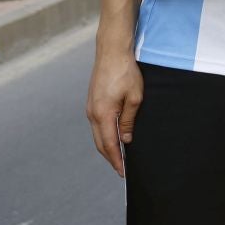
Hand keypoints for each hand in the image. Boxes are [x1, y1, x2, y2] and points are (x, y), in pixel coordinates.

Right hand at [85, 45, 142, 176]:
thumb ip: (129, 121)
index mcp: (103, 114)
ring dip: (107, 147)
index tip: (123, 173)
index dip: (116, 160)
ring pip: (97, 135)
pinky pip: (97, 125)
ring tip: (119, 157)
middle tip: (122, 170)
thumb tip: (126, 140)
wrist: (112, 51)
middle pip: (100, 143)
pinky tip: (114, 138)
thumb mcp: (134, 98)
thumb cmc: (126, 72)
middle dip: (111, 158)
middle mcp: (93, 113)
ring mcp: (90, 108)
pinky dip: (104, 135)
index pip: (109, 145)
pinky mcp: (92, 102)